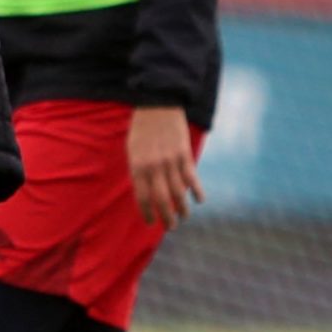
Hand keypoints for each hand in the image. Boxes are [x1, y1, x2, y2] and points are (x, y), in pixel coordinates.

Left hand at [128, 105, 202, 229]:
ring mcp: (170, 161)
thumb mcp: (132, 149)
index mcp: (137, 166)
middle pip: (162, 200)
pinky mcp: (184, 154)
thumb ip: (138, 170)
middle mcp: (154, 167)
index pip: (142, 197)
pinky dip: (196, 191)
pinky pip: (191, 178)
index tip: (151, 223)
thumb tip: (147, 191)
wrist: (158, 104)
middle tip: (170, 227)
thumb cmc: (142, 128)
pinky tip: (199, 200)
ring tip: (183, 218)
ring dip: (182, 209)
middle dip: (167, 218)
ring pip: (178, 192)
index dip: (147, 213)